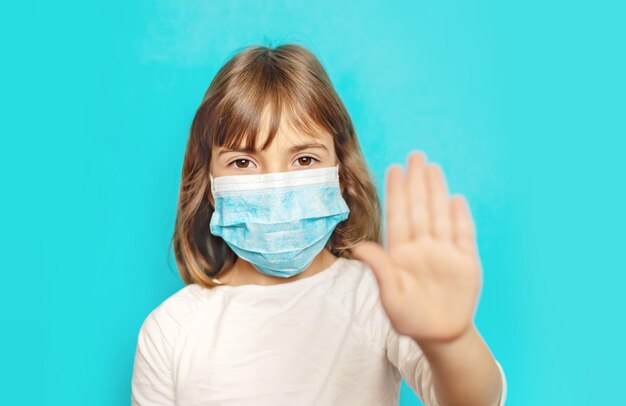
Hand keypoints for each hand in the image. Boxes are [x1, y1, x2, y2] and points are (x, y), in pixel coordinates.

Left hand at [351, 151, 482, 342]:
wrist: (440, 336)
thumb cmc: (410, 318)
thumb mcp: (390, 297)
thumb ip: (380, 270)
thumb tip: (359, 247)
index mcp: (401, 253)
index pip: (399, 216)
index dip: (397, 192)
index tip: (394, 169)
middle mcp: (422, 247)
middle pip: (420, 208)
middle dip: (417, 182)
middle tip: (414, 155)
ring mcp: (445, 252)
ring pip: (440, 215)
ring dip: (437, 191)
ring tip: (432, 168)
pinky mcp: (465, 262)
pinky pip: (463, 235)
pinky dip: (460, 217)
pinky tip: (455, 199)